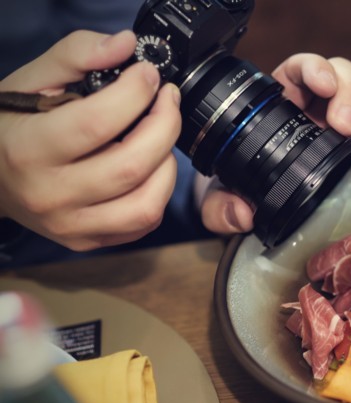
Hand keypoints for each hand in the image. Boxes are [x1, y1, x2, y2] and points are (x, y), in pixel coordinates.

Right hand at [0, 30, 181, 250]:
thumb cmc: (11, 125)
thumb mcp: (30, 81)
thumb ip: (76, 55)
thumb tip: (126, 46)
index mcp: (28, 149)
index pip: (96, 122)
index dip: (135, 93)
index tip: (148, 75)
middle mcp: (50, 194)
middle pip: (131, 164)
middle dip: (165, 125)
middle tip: (167, 101)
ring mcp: (71, 224)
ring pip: (146, 204)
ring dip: (168, 164)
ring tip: (160, 138)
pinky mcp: (89, 241)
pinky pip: (143, 224)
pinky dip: (159, 193)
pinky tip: (151, 167)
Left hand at [200, 53, 350, 234]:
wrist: (269, 206)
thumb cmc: (248, 190)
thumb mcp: (226, 196)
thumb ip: (221, 204)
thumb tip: (240, 214)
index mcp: (283, 105)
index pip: (299, 70)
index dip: (313, 68)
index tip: (322, 86)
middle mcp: (317, 107)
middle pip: (342, 76)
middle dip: (349, 94)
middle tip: (346, 126)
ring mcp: (348, 123)